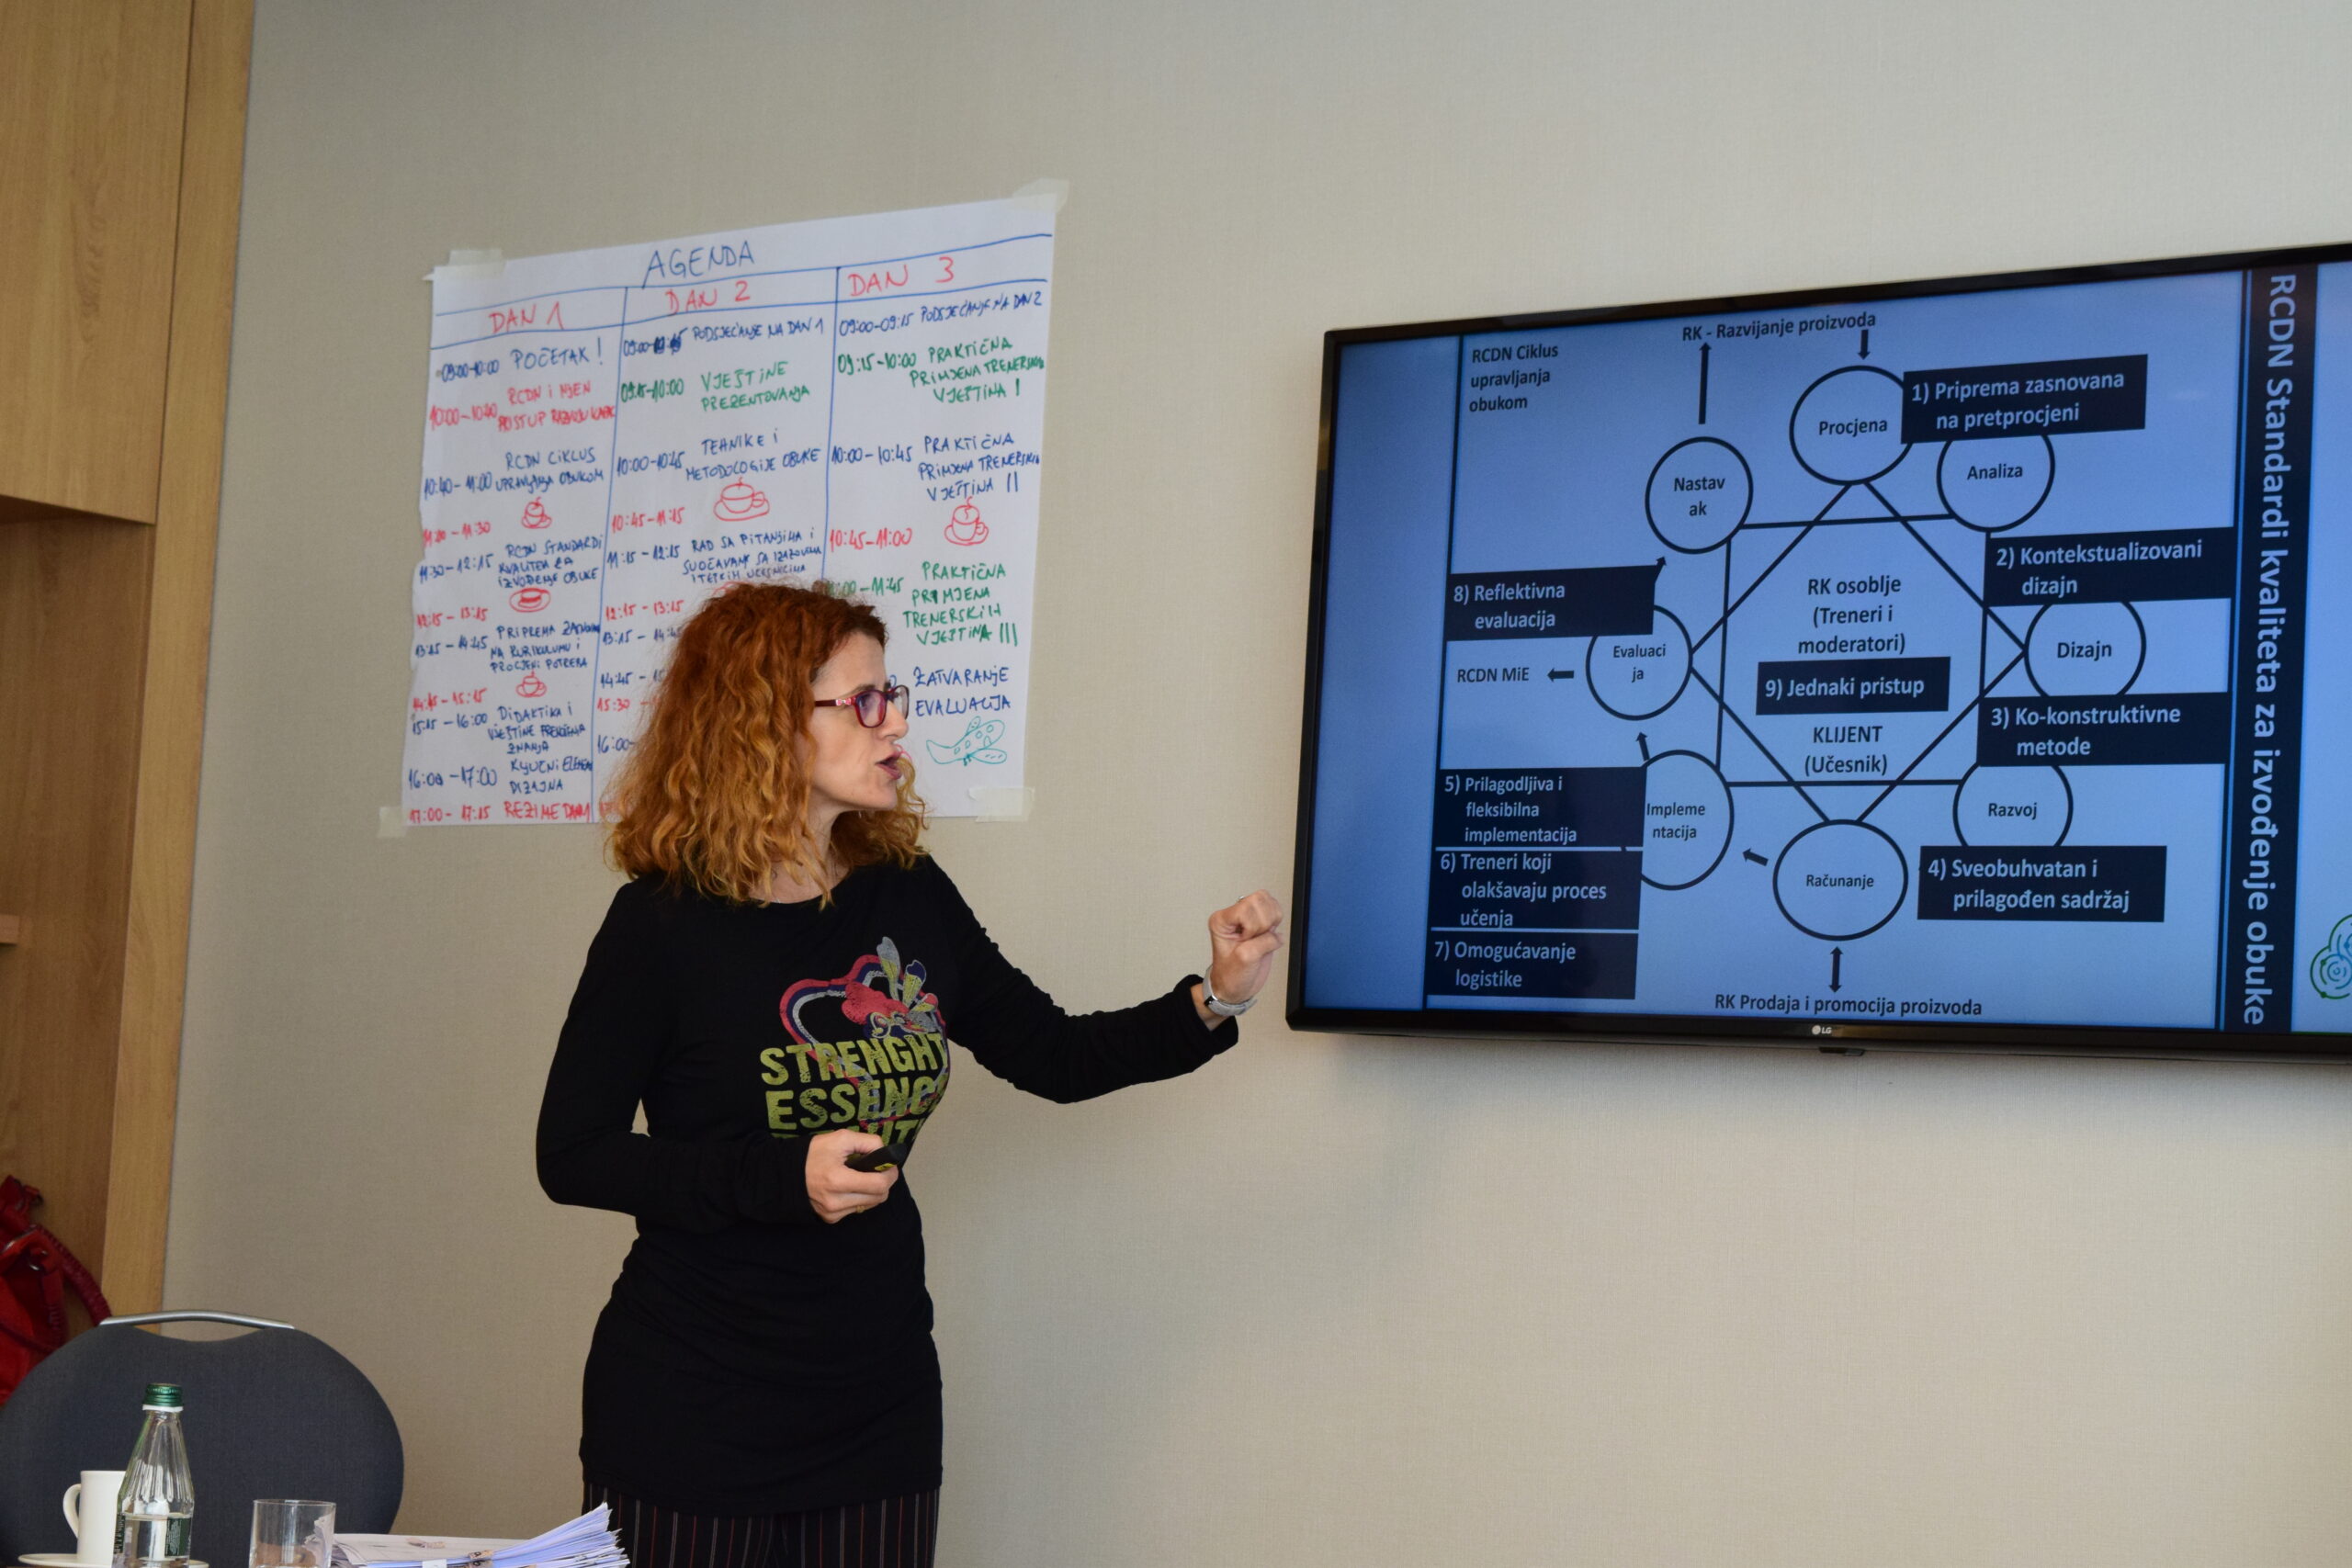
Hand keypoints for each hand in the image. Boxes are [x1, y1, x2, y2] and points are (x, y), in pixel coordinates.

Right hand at [806, 1129, 898, 1222]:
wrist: (784, 1174)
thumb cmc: (812, 1153)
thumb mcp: (840, 1138)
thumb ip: (868, 1143)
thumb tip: (886, 1154)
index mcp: (837, 1180)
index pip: (879, 1184)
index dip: (890, 1174)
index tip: (889, 1164)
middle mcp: (835, 1201)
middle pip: (879, 1197)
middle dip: (884, 1182)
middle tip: (878, 1168)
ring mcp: (833, 1213)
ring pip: (870, 1205)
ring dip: (873, 1191)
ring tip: (861, 1177)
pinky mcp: (830, 1219)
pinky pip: (856, 1209)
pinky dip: (859, 1198)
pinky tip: (849, 1187)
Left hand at [1199, 890, 1285, 1021]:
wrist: (1235, 987)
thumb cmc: (1231, 975)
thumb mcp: (1244, 960)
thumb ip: (1261, 943)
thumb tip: (1277, 936)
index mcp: (1221, 920)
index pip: (1245, 907)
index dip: (1252, 926)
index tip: (1246, 942)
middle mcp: (1233, 914)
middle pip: (1259, 900)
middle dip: (1263, 923)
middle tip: (1255, 940)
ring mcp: (1248, 916)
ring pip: (1269, 902)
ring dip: (1271, 922)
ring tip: (1261, 939)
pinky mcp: (1261, 921)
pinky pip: (1276, 910)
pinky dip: (1277, 923)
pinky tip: (1268, 937)